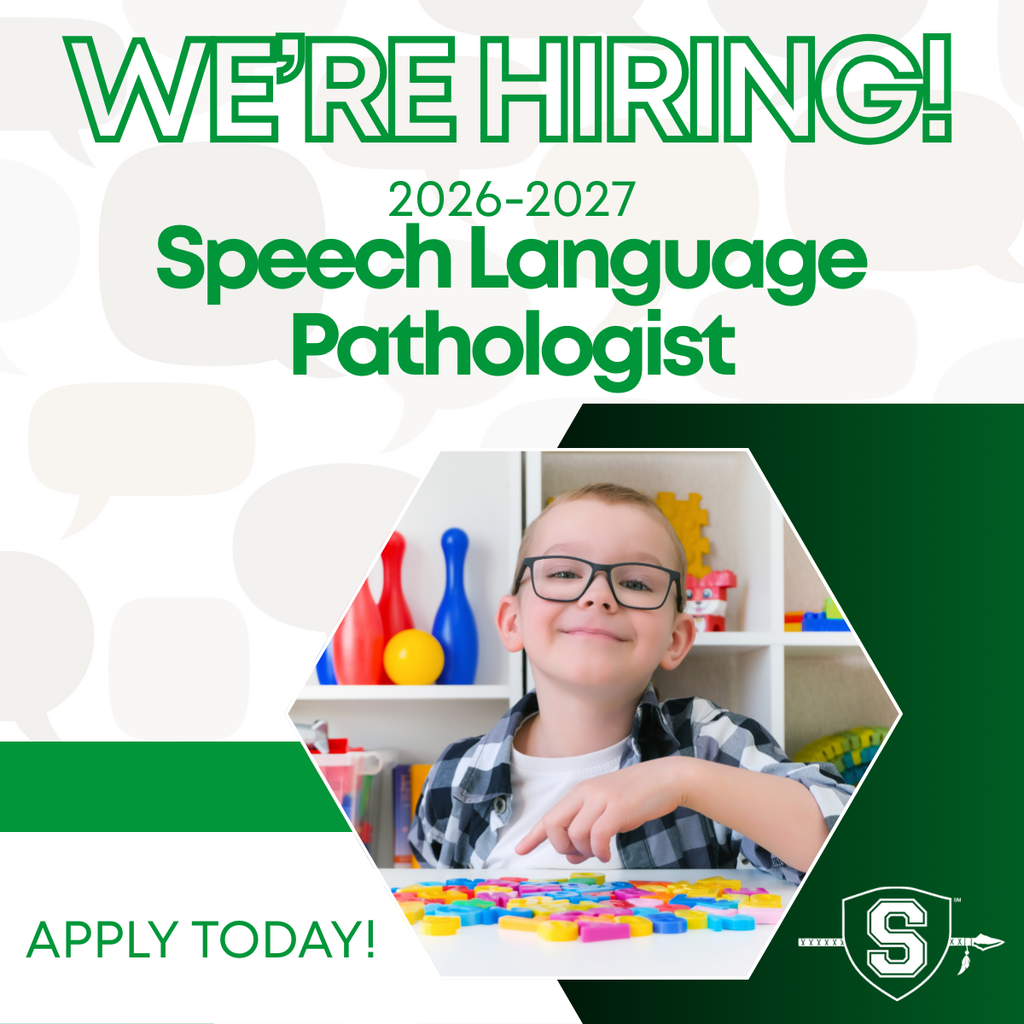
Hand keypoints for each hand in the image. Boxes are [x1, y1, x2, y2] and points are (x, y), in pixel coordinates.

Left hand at [514, 758, 686, 862]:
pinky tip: (607, 853)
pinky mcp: (619, 808)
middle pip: (554, 824)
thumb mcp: (607, 809)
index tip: (519, 850)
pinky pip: (598, 836)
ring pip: (575, 833)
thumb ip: (588, 829)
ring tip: (598, 853)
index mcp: (581, 792)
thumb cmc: (637, 796)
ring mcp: (602, 799)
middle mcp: (586, 793)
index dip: (533, 835)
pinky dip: (599, 851)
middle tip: (578, 855)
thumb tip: (573, 856)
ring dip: (584, 852)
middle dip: (561, 847)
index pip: (550, 815)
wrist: (666, 778)